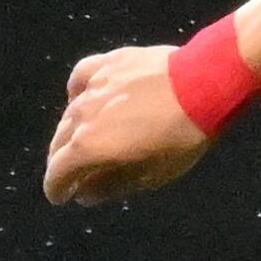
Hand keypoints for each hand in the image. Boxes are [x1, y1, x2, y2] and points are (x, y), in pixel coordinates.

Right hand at [45, 46, 213, 203]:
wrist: (205, 83)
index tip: (59, 197)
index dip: (55, 188)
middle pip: (60, 142)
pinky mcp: (108, 63)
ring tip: (82, 141)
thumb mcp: (152, 173)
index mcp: (89, 145)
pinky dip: (78, 94)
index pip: (58, 171)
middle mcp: (82, 115)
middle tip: (71, 174)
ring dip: (71, 132)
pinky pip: (82, 79)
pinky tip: (83, 99)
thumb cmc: (183, 136)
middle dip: (62, 162)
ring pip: (70, 113)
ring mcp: (94, 86)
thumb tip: (83, 195)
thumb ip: (112, 185)